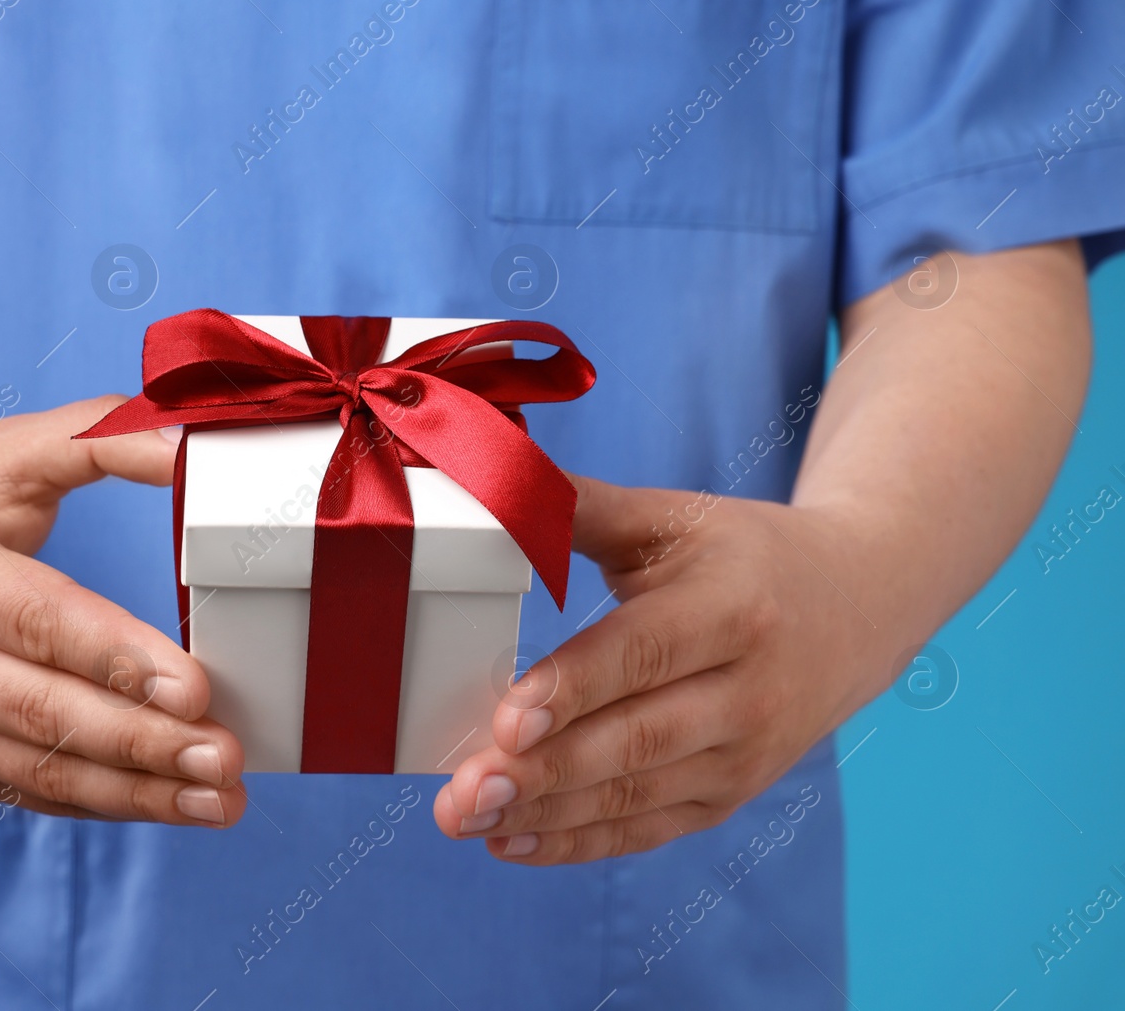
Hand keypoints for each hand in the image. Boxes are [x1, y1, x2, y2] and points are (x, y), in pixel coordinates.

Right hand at [0, 396, 246, 826]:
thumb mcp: (2, 452)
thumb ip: (98, 436)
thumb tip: (192, 445)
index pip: (36, 622)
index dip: (115, 657)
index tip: (195, 688)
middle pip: (43, 711)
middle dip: (141, 741)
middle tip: (226, 754)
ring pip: (42, 769)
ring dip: (138, 792)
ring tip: (221, 798)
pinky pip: (32, 792)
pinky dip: (105, 805)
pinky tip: (174, 804)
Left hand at [433, 474, 896, 862]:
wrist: (857, 607)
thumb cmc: (744, 555)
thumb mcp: (675, 516)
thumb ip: (581, 505)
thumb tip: (494, 480)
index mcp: (734, 608)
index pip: (643, 655)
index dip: (573, 690)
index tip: (505, 720)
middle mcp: (749, 692)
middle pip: (634, 741)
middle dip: (543, 773)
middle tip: (463, 792)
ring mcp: (744, 756)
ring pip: (633, 796)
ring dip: (544, 815)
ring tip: (467, 819)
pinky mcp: (729, 796)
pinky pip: (645, 828)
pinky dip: (576, 842)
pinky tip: (510, 842)